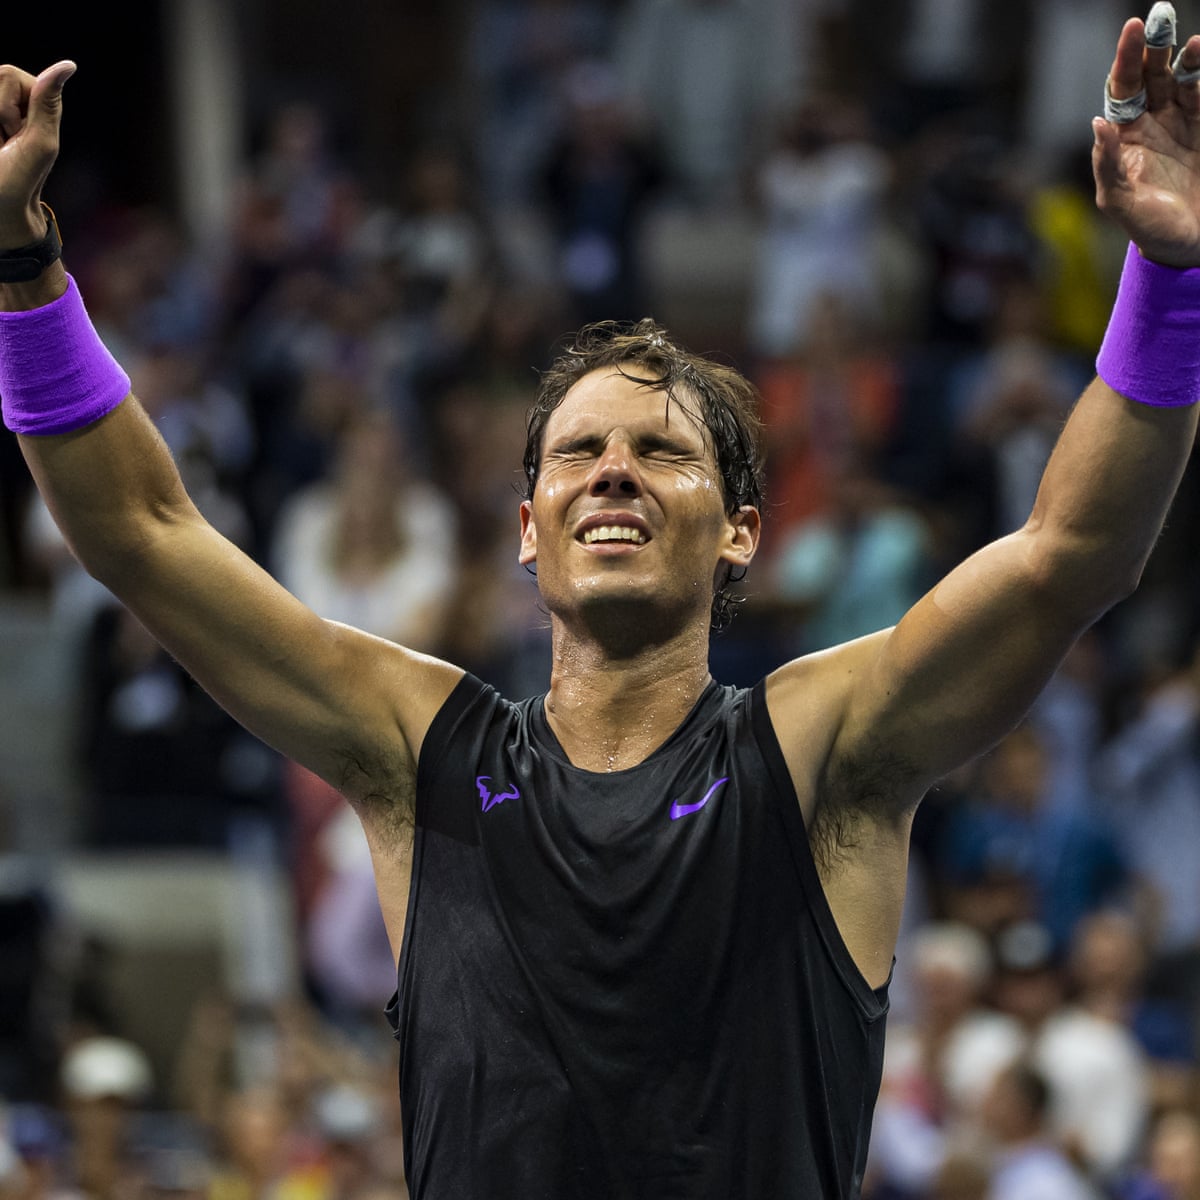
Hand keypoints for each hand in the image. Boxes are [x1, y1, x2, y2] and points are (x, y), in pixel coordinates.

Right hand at [0, 60, 73, 247]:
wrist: (0, 209)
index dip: (6, 104)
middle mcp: (7, 99)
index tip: (14, 134)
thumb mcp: (39, 142)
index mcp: (29, 101)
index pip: (6, 73)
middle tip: (3, 142)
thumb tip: (68, 64)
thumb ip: (46, 103)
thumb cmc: (21, 180)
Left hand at [1094, 9, 1199, 266]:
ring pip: (1179, 78)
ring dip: (1183, 55)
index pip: (1121, 90)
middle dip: (1152, 46)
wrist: (1189, 244)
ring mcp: (1179, 123)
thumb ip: (1107, 165)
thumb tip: (1097, 123)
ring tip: (1188, 37)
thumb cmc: (1148, 228)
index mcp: (1122, 138)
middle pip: (1149, 76)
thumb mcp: (1120, 202)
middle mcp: (1149, 124)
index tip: (1132, 29)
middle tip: (1157, 17)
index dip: (1125, 60)